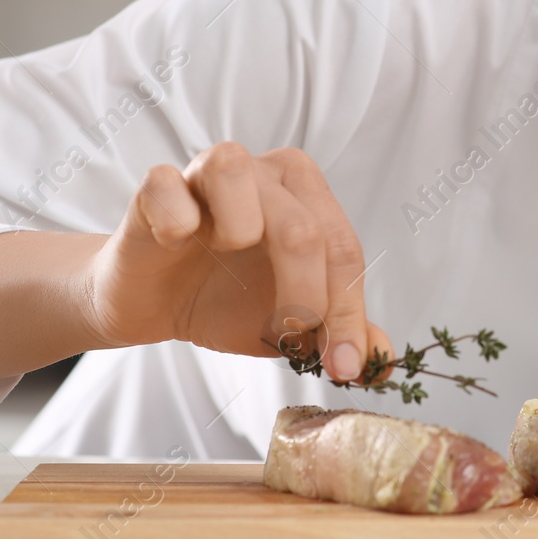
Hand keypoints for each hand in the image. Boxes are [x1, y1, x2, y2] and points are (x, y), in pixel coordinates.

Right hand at [81, 143, 392, 382]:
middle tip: (289, 339)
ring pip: (235, 171)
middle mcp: (263, 171)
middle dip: (304, 296)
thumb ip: (339, 332)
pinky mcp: (155, 187)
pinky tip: (178, 243)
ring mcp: (205, 171)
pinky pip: (167, 184)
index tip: (343, 368)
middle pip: (302, 226)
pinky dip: (176, 219)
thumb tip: (383, 360)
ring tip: (226, 256)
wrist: (154, 306)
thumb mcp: (290, 326)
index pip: (343, 250)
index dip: (347, 314)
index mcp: (306, 194)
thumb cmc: (227, 301)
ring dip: (239, 229)